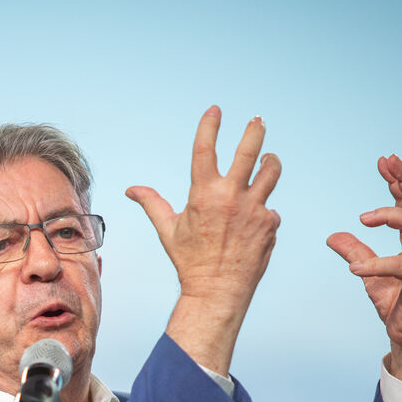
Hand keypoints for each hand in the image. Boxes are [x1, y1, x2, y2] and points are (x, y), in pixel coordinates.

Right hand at [127, 106, 281, 374]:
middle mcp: (231, 197)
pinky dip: (262, 213)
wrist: (217, 292)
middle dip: (254, 131)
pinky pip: (270, 209)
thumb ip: (153, 204)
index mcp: (204, 194)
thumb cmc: (190, 262)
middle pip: (250, 151)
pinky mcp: (270, 224)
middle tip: (257, 120)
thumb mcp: (169, 230)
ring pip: (271, 173)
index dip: (210, 125)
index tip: (215, 110)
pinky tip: (253, 226)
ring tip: (268, 160)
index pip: (205, 148)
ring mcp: (254, 209)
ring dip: (270, 163)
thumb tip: (131, 190)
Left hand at [327, 154, 401, 398]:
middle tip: (387, 163)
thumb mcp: (369, 273)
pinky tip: (355, 268)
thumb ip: (355, 252)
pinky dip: (377, 264)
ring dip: (391, 216)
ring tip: (363, 218)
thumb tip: (332, 236)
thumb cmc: (397, 303)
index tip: (384, 161)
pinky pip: (401, 266)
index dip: (398, 181)